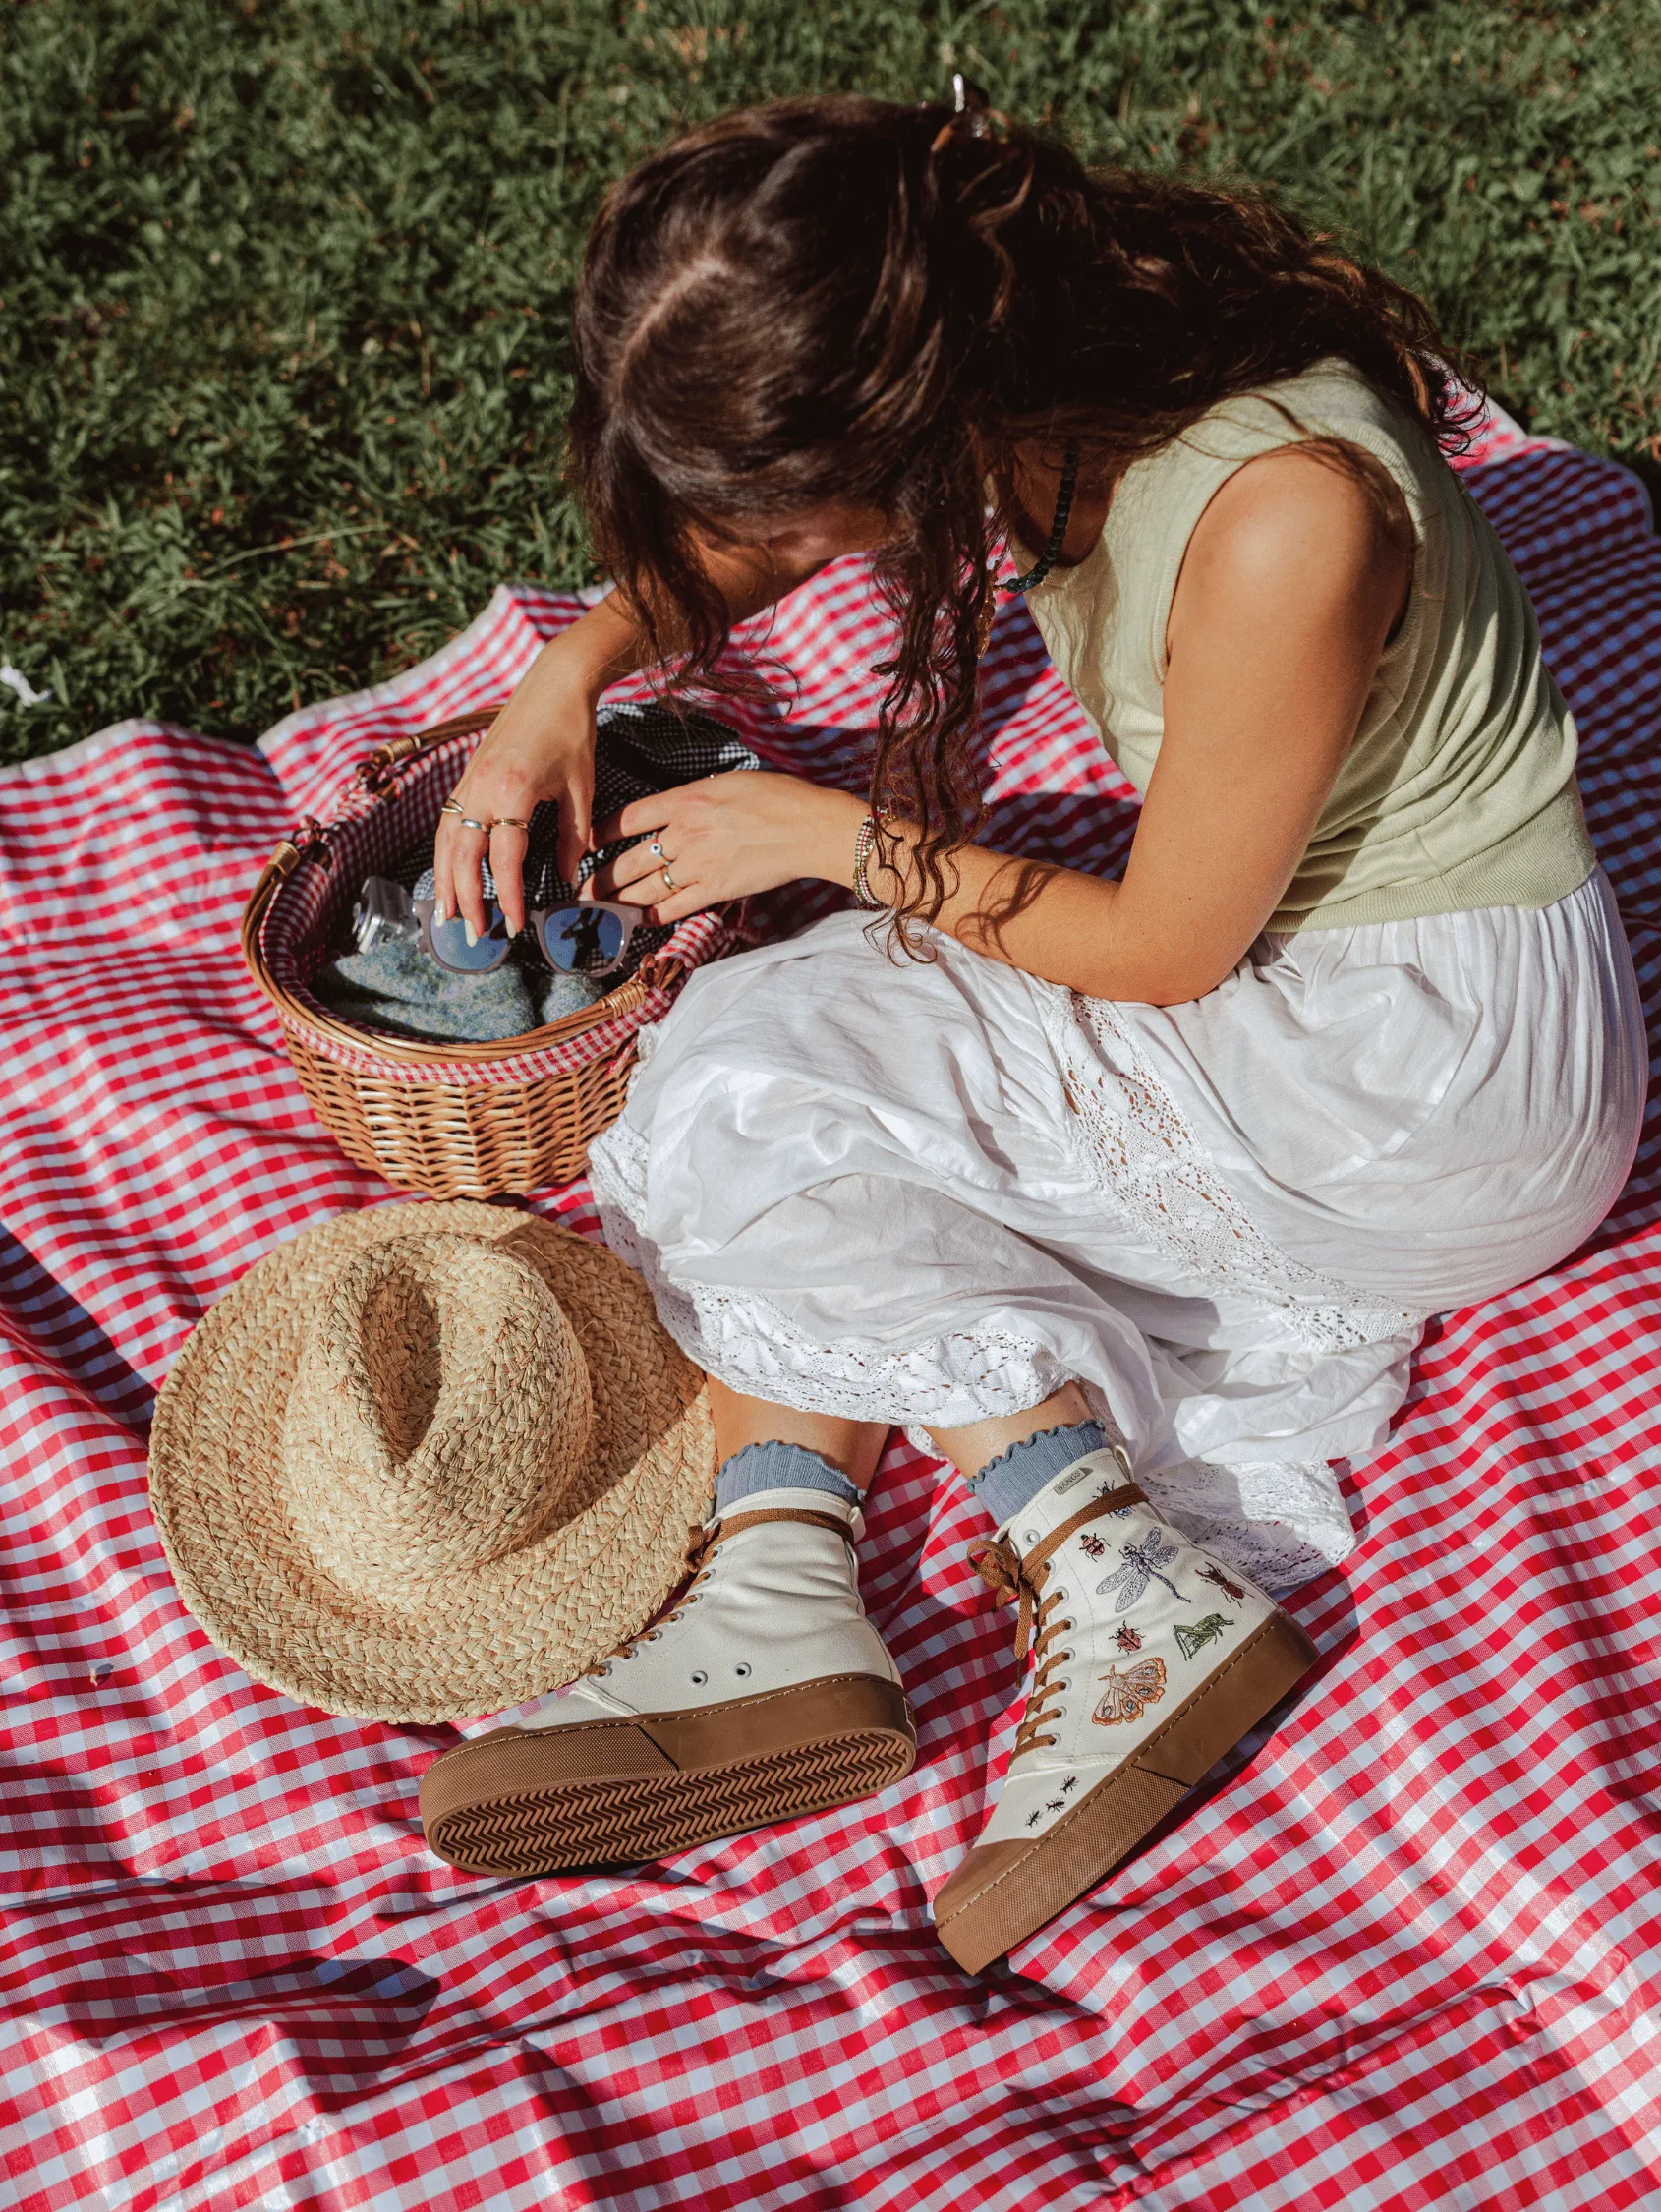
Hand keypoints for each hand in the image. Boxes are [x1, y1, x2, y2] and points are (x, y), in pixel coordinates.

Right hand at [433, 673, 596, 939]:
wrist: (554, 683)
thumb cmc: (572, 732)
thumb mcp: (581, 789)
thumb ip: (572, 837)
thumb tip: (570, 877)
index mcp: (513, 792)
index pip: (504, 861)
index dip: (509, 898)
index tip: (516, 926)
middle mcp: (482, 788)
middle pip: (464, 857)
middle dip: (467, 899)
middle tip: (474, 934)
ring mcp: (468, 780)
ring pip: (447, 840)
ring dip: (445, 879)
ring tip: (447, 913)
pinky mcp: (466, 774)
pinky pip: (447, 820)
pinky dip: (444, 850)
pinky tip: (447, 871)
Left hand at [588, 772, 867, 923]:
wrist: (809, 826)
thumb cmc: (779, 797)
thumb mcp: (729, 782)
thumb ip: (697, 797)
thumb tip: (679, 808)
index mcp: (685, 800)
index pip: (629, 818)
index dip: (601, 832)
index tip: (587, 843)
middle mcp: (684, 833)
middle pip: (629, 860)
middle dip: (600, 880)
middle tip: (579, 893)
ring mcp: (698, 864)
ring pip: (644, 888)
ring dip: (617, 903)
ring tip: (596, 914)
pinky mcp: (716, 889)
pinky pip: (673, 907)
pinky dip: (651, 916)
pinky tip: (636, 922)